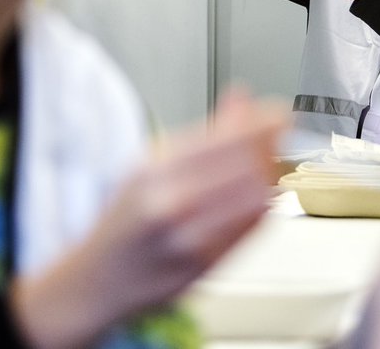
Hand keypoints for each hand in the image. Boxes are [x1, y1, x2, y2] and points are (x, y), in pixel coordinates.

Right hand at [11, 92, 286, 348]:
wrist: (96, 280)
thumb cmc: (126, 221)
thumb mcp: (152, 165)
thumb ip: (203, 134)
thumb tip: (241, 99)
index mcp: (154, 170)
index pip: (223, 137)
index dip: (262, 122)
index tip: (280, 111)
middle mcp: (169, 202)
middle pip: (245, 165)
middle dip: (272, 146)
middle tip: (282, 135)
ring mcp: (187, 237)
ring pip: (254, 197)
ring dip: (272, 176)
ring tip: (273, 164)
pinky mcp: (204, 265)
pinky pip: (250, 229)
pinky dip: (264, 208)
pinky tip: (263, 197)